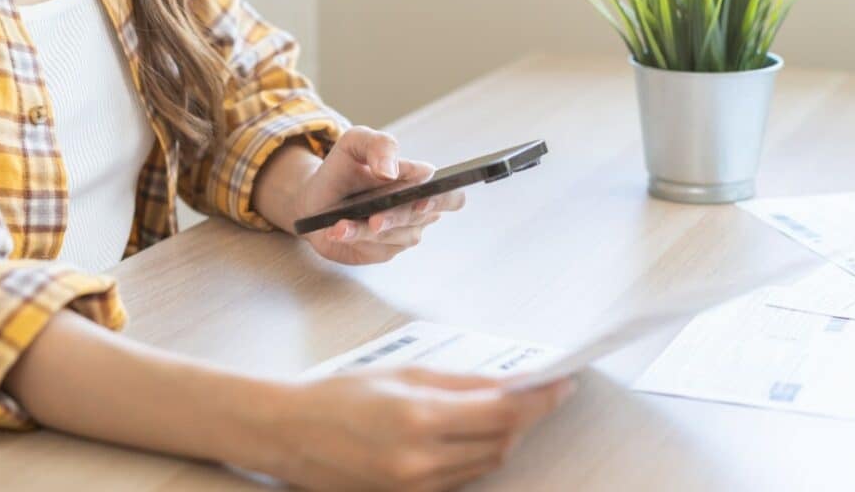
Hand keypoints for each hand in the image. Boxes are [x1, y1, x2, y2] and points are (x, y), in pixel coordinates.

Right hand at [270, 368, 576, 490]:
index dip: (540, 399)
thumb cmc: (339, 395)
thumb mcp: (402, 374)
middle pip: (502, 442)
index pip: (503, 412)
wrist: (290, 435)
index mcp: (420, 418)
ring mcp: (416, 486)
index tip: (563, 384)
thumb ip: (460, 382)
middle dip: (527, 418)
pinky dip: (476, 456)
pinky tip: (474, 435)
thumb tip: (508, 383)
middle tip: (540, 392)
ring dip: (504, 437)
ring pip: (485, 464)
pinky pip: (461, 479)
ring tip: (507, 411)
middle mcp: (422, 460)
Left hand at [294, 126, 465, 264]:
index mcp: (420, 183)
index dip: (443, 199)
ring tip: (340, 224)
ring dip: (365, 231)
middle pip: (418, 218)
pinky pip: (372, 248)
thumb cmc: (343, 168)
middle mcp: (417, 211)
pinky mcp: (381, 251)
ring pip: (393, 236)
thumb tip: (392, 172)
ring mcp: (400, 234)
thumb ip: (379, 145)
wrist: (315, 198)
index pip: (451, 195)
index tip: (423, 199)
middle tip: (375, 218)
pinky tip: (336, 231)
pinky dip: (352, 238)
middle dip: (396, 217)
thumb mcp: (356, 143)